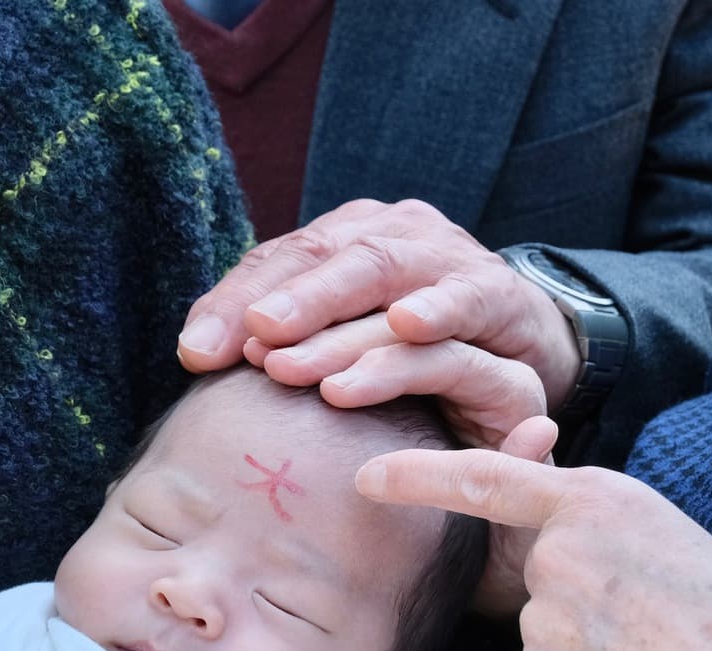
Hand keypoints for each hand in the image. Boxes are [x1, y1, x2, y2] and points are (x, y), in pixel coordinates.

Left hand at [176, 199, 576, 444]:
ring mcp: (444, 256)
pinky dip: (438, 309)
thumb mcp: (341, 336)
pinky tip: (407, 325)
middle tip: (251, 337)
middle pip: (327, 258)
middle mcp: (391, 233)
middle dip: (286, 300)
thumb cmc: (413, 344)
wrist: (517, 339)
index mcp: (345, 237)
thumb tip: (194, 353)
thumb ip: (277, 336)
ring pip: (384, 273)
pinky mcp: (495, 292)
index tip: (195, 355)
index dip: (233, 303)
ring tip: (295, 348)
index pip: (278, 261)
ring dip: (338, 311)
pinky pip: (464, 299)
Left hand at [354, 427, 711, 650]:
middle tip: (654, 639)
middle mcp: (555, 558)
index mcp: (598, 503)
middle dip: (579, 612)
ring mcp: (540, 629)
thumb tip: (621, 566)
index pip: (484, 480)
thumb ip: (631, 543)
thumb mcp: (695, 545)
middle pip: (535, 585)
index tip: (367, 476)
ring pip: (543, 649)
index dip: (418, 477)